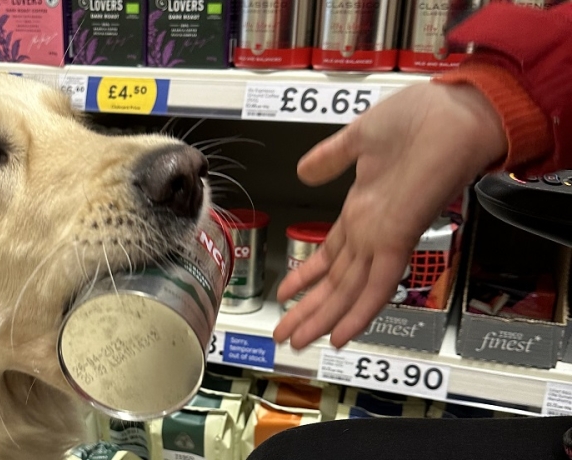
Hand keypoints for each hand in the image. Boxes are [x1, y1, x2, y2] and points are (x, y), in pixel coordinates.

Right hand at [274, 82, 507, 349]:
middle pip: (335, 281)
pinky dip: (358, 314)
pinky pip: (376, 285)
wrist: (455, 111)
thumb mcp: (359, 138)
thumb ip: (331, 157)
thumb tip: (305, 171)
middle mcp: (372, 230)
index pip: (332, 254)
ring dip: (321, 319)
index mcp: (364, 209)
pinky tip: (340, 336)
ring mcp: (385, 238)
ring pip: (349, 291)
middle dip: (308, 310)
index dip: (309, 277)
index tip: (287, 295)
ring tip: (296, 342)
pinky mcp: (398, 239)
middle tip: (285, 335)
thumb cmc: (420, 116)